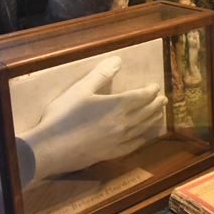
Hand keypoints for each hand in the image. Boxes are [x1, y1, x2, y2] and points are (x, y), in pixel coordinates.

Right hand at [18, 57, 166, 181]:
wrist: (49, 149)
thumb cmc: (63, 116)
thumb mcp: (80, 89)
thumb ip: (101, 74)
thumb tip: (118, 59)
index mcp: (117, 106)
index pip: (141, 97)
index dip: (150, 91)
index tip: (155, 87)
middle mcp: (122, 123)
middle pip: (146, 112)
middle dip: (156, 104)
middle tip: (163, 100)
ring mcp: (118, 141)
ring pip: (142, 129)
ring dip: (152, 120)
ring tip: (159, 115)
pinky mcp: (110, 154)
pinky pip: (132, 146)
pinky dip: (140, 140)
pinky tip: (142, 139)